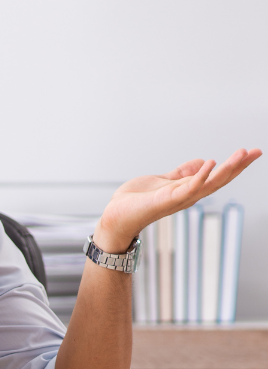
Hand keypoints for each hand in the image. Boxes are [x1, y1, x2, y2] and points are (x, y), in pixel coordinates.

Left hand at [94, 148, 261, 252]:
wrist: (116, 216)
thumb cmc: (137, 201)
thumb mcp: (163, 181)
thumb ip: (182, 173)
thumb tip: (203, 161)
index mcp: (187, 189)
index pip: (216, 176)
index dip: (235, 165)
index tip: (252, 152)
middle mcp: (187, 196)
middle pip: (219, 180)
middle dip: (238, 166)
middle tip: (256, 152)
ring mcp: (178, 199)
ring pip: (208, 184)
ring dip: (226, 169)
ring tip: (241, 154)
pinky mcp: (165, 200)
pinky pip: (187, 188)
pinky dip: (200, 176)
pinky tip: (210, 162)